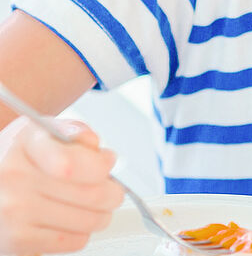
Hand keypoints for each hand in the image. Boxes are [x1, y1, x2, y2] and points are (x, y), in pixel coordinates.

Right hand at [0, 116, 124, 253]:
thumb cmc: (24, 159)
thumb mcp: (44, 132)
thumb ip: (73, 132)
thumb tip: (96, 147)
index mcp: (27, 143)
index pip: (71, 163)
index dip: (99, 165)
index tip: (107, 162)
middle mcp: (16, 178)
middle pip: (90, 194)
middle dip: (112, 192)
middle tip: (113, 188)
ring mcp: (16, 212)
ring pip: (88, 220)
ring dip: (102, 213)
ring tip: (94, 204)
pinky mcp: (19, 242)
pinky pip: (75, 241)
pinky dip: (82, 231)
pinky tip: (71, 218)